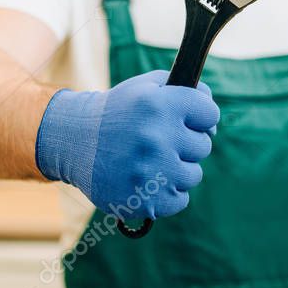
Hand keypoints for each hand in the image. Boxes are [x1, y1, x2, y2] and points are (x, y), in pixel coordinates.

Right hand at [35, 70, 219, 221]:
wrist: (75, 142)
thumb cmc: (118, 112)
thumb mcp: (147, 86)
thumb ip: (185, 88)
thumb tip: (213, 109)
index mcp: (160, 105)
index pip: (210, 114)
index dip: (200, 117)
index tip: (188, 120)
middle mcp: (157, 137)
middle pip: (203, 146)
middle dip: (186, 143)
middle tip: (160, 141)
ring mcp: (152, 171)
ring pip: (193, 174)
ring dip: (177, 169)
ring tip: (152, 161)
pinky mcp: (147, 200)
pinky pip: (181, 199)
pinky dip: (168, 193)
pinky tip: (149, 180)